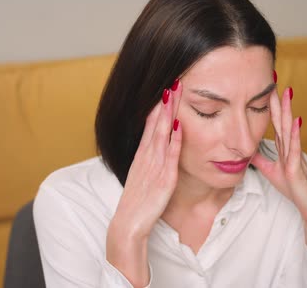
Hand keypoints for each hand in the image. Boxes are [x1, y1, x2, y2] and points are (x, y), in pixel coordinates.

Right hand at [107, 80, 182, 285]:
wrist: (127, 226)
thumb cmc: (137, 204)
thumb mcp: (142, 177)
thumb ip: (150, 162)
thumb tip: (159, 147)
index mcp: (142, 156)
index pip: (150, 125)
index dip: (158, 106)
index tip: (166, 88)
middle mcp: (147, 157)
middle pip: (156, 124)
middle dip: (165, 102)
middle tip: (173, 80)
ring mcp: (154, 167)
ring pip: (161, 134)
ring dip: (168, 113)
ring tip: (174, 93)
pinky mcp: (163, 180)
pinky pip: (169, 156)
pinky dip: (174, 140)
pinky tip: (179, 125)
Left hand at [251, 87, 306, 259]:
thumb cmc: (294, 189)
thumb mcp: (271, 171)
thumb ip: (260, 158)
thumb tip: (246, 149)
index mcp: (282, 146)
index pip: (274, 121)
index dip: (268, 104)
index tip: (264, 85)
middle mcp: (289, 147)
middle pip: (281, 119)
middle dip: (277, 99)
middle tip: (274, 77)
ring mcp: (294, 156)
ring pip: (289, 129)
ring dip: (287, 111)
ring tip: (286, 92)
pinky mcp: (296, 168)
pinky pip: (295, 149)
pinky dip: (295, 135)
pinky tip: (295, 121)